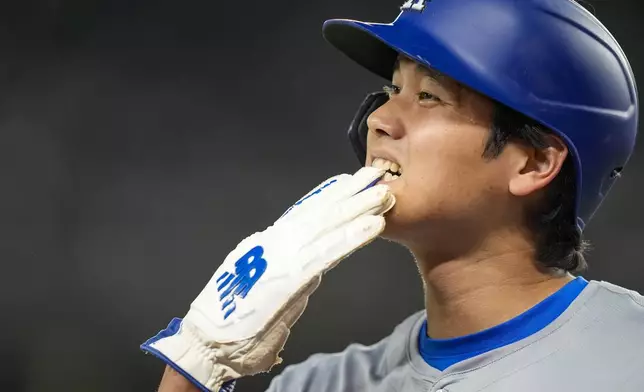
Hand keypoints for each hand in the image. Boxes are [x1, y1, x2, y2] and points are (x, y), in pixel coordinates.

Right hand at [141, 166, 394, 390]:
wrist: (207, 345)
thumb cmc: (234, 327)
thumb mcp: (266, 295)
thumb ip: (291, 281)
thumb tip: (312, 273)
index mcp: (268, 247)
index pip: (302, 216)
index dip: (327, 196)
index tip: (346, 181)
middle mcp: (275, 245)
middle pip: (318, 214)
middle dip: (348, 194)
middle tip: (373, 175)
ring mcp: (280, 257)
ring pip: (325, 226)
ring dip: (356, 209)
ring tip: (381, 193)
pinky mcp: (288, 277)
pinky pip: (326, 253)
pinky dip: (351, 237)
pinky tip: (373, 225)